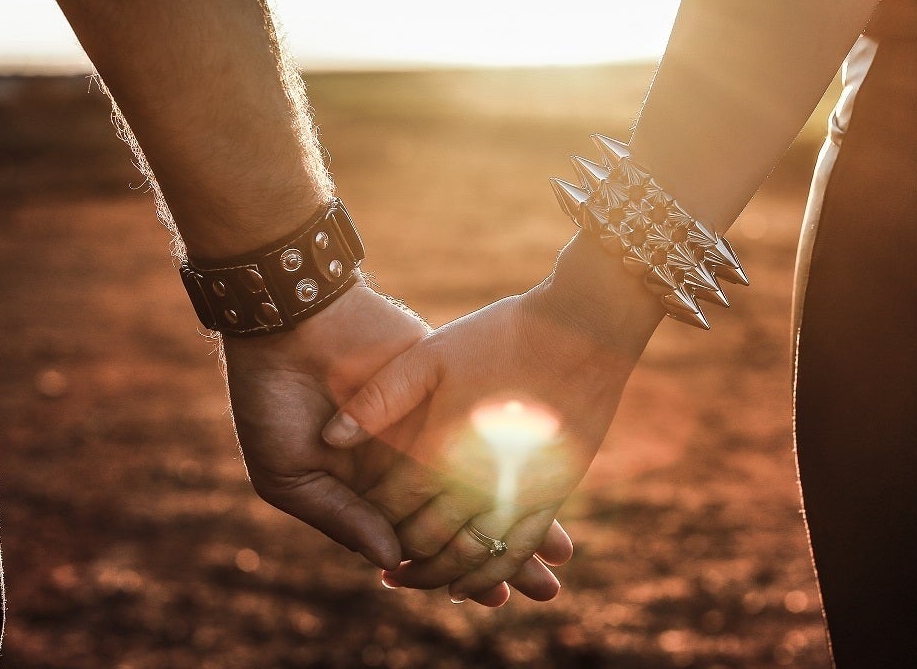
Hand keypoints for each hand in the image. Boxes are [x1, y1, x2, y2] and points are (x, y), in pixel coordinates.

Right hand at [223, 282, 571, 605]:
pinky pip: (484, 430)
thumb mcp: (288, 472)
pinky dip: (517, 459)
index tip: (491, 597)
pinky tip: (551, 488)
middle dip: (500, 553)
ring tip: (559, 557)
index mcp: (364, 489)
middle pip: (458, 519)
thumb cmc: (271, 398)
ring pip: (479, 481)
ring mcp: (425, 425)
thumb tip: (389, 558)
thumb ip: (339, 516)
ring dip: (519, 516)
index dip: (453, 569)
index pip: (415, 539)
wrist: (289, 321)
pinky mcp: (443, 388)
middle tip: (544, 589)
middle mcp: (401, 463)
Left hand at [321, 239, 661, 601]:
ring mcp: (517, 493)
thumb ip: (379, 397)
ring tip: (411, 580)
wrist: (585, 330)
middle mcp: (477, 482)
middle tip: (381, 566)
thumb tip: (331, 438)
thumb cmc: (504, 335)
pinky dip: (487, 576)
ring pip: (467, 558)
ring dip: (436, 577)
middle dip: (398, 557)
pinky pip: (515, 552)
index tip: (360, 519)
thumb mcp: (432, 353)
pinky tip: (467, 587)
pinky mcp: (552, 494)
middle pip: (425, 542)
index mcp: (441, 449)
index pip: (390, 506)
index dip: (369, 518)